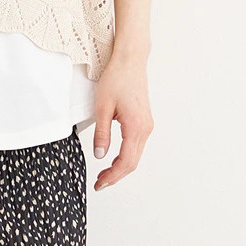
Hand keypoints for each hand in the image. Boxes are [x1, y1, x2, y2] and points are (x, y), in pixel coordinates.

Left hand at [92, 54, 153, 190]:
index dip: (112, 177)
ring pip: (135, 156)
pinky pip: (136, 147)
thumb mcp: (102, 108)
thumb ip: (101, 134)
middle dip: (115, 176)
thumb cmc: (117, 78)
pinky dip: (124, 158)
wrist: (130, 60)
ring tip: (103, 175)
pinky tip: (113, 161)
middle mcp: (145, 128)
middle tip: (99, 184)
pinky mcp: (144, 122)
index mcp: (135, 127)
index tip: (100, 184)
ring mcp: (146, 125)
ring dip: (120, 168)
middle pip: (132, 163)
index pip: (125, 162)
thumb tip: (100, 156)